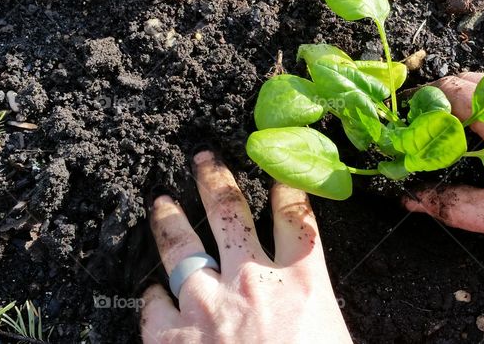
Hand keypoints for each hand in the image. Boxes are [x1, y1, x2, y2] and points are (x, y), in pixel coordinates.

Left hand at [141, 151, 350, 343]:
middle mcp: (253, 280)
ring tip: (162, 201)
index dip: (287, 185)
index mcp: (304, 282)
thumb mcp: (333, 337)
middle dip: (216, 180)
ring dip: (170, 219)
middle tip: (204, 158)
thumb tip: (311, 310)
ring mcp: (207, 305)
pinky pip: (153, 303)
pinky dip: (152, 295)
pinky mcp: (172, 337)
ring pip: (183, 245)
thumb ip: (315, 310)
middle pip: (231, 213)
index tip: (278, 166)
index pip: (297, 216)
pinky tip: (151, 291)